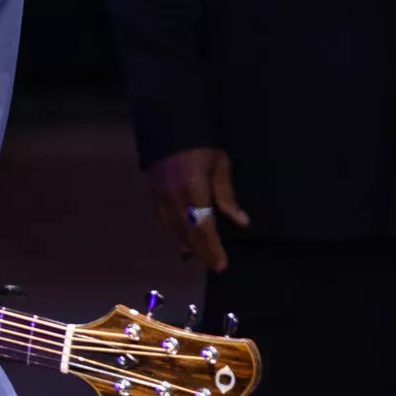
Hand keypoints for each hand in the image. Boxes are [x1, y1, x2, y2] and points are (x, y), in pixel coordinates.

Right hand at [148, 148, 248, 271]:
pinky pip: (166, 223)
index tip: (221, 264)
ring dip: (189, 246)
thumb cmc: (201, 146)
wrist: (170, 129)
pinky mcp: (154, 197)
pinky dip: (177, 234)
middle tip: (215, 266)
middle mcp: (174, 200)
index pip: (203, 228)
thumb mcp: (220, 166)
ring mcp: (161, 200)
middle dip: (202, 253)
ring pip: (175, 232)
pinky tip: (185, 241)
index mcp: (192, 191)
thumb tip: (241, 221)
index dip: (212, 249)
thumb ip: (227, 195)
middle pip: (188, 235)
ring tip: (202, 257)